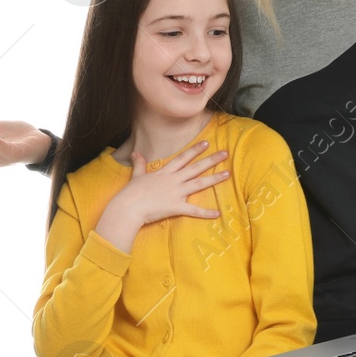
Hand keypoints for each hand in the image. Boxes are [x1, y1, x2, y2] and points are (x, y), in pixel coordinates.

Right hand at [97, 141, 229, 246]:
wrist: (128, 208)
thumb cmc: (131, 193)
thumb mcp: (136, 176)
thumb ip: (139, 164)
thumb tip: (135, 153)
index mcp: (164, 172)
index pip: (182, 158)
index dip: (195, 150)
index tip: (207, 143)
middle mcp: (173, 180)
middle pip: (195, 168)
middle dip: (211, 160)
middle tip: (225, 153)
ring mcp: (175, 193)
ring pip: (199, 184)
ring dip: (214, 179)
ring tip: (227, 174)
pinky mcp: (176, 207)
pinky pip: (193, 210)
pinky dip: (206, 213)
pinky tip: (218, 213)